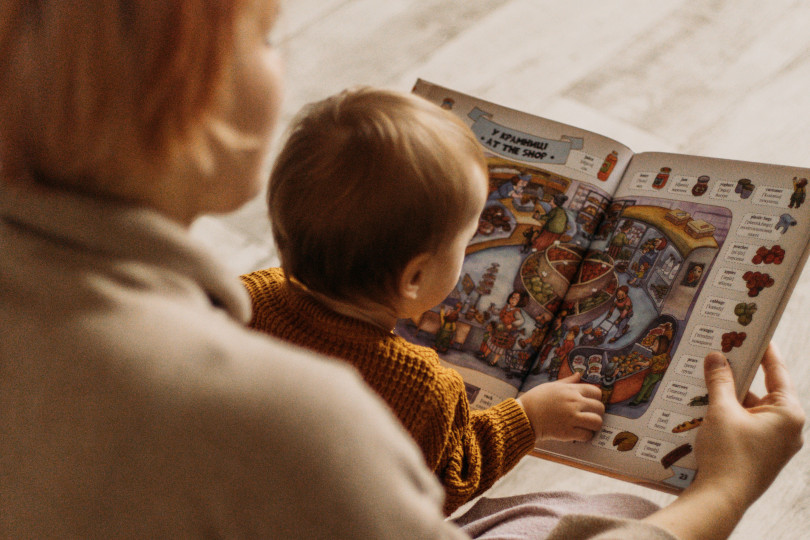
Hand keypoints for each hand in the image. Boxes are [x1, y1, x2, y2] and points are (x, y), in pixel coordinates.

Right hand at [517, 372, 603, 441]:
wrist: (524, 415)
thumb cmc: (536, 399)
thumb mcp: (552, 385)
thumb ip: (568, 381)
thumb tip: (579, 374)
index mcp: (570, 390)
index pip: (596, 392)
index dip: (596, 398)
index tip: (590, 403)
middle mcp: (573, 403)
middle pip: (599, 408)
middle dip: (597, 412)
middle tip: (589, 415)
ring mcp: (571, 418)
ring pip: (597, 422)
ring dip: (594, 425)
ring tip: (586, 425)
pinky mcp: (568, 432)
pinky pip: (587, 435)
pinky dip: (585, 436)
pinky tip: (579, 433)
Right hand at [690, 343, 804, 507]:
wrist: (721, 499)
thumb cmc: (728, 454)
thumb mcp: (721, 410)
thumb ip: (720, 381)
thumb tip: (717, 357)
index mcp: (788, 413)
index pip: (777, 372)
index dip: (764, 351)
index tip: (754, 333)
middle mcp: (789, 429)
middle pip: (763, 391)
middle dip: (739, 377)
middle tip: (720, 357)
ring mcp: (776, 445)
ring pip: (752, 410)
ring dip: (730, 399)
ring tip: (706, 384)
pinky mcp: (762, 456)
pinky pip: (747, 427)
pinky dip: (730, 416)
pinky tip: (708, 410)